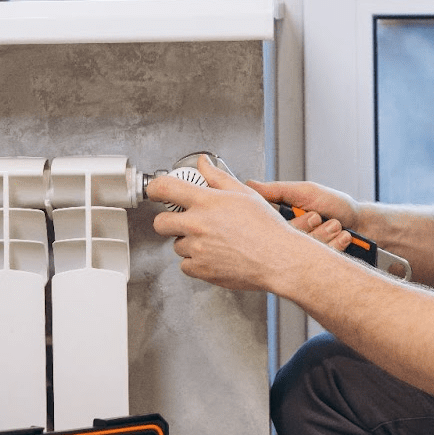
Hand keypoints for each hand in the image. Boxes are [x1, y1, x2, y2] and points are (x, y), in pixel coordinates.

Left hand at [148, 155, 330, 291]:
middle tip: (185, 221)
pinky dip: (196, 261)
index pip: (165, 188)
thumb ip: (218, 177)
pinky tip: (214, 255)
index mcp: (206, 202)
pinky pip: (185, 265)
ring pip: (177, 245)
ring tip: (213, 241)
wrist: (278, 259)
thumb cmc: (266, 228)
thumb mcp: (244, 194)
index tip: (155, 191)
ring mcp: (197, 249)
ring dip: (188, 242)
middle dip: (169, 221)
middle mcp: (197, 225)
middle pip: (160, 223)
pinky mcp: (200, 270)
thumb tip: (204, 164)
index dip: (155, 188)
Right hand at [246, 177, 361, 254]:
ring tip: (335, 225)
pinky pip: (319, 259)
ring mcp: (304, 251)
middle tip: (319, 216)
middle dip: (308, 226)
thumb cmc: (337, 205)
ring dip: (325, 234)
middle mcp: (290, 236)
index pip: (269, 225)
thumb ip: (277, 191)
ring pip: (304, 250)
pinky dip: (335, 244)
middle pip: (286, 240)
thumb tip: (249, 185)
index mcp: (282, 219)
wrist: (363, 224)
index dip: (288, 221)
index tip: (305, 215)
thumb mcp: (306, 191)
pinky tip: (342, 237)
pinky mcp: (316, 263)